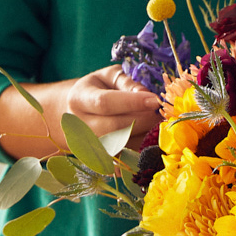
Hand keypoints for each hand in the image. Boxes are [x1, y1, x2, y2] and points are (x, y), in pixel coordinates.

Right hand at [0, 65, 162, 159]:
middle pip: (114, 128)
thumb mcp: (107, 77)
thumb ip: (126, 82)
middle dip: (143, 121)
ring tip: (158, 125)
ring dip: (145, 137)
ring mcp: (88, 145)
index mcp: (79, 99)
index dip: (132, 102)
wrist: (73, 114)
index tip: (154, 100)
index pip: (105, 103)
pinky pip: (124, 158)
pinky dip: (141, 150)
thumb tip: (145, 94)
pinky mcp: (99, 159)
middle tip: (162, 114)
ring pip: (122, 146)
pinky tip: (152, 140)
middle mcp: (80, 125)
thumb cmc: (96, 90)